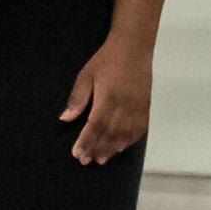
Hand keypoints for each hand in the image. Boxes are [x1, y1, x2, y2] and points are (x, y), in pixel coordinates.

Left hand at [61, 34, 155, 166]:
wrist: (134, 48)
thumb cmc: (106, 60)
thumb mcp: (86, 75)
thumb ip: (77, 98)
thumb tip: (65, 119)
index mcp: (108, 99)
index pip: (96, 127)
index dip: (86, 142)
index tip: (78, 154)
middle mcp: (124, 107)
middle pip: (111, 134)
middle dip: (98, 149)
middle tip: (87, 161)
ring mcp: (137, 108)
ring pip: (125, 134)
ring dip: (113, 149)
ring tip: (102, 159)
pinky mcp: (145, 106)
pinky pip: (140, 128)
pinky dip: (131, 140)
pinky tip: (122, 147)